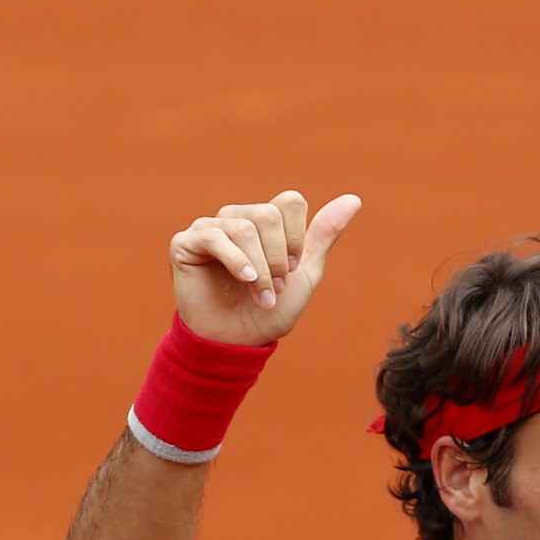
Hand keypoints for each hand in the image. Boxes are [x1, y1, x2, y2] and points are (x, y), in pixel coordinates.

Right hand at [169, 191, 361, 345]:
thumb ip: (324, 234)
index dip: (297, 237)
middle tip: (276, 287)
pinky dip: (236, 262)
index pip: (291, 202)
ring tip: (261, 295)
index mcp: (266, 222)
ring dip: (260, 268)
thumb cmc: (272, 309)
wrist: (240, 340)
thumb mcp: (306, 271)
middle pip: (268, 214)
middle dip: (279, 257)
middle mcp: (237, 218)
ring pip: (244, 227)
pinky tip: (244, 281)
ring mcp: (210, 227)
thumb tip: (354, 200)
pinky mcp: (186, 242)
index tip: (293, 268)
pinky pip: (214, 237)